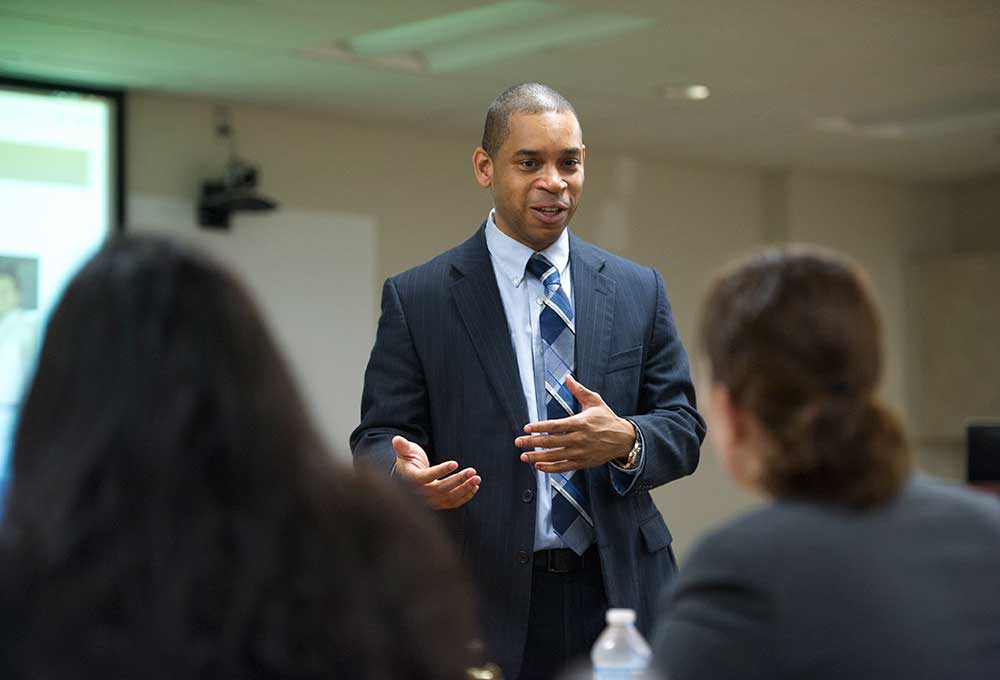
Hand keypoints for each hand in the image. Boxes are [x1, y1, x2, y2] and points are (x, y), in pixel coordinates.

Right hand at [392, 435, 480, 509]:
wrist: (409, 478)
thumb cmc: (408, 461)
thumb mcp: (405, 452)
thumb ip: (402, 446)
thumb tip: (397, 439)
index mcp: (411, 480)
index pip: (426, 477)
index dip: (440, 471)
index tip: (455, 463)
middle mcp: (420, 493)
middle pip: (441, 489)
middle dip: (458, 480)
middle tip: (473, 471)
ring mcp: (430, 500)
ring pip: (449, 497)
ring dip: (465, 488)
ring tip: (477, 478)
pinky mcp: (438, 503)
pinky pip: (452, 503)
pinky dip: (464, 497)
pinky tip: (474, 487)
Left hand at [515, 375, 634, 472]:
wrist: (624, 439)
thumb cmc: (608, 419)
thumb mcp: (595, 401)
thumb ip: (579, 390)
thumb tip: (568, 378)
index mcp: (581, 423)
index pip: (556, 425)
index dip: (540, 427)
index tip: (527, 427)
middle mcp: (579, 439)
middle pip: (552, 442)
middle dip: (533, 442)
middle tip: (519, 442)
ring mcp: (580, 452)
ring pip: (555, 456)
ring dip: (538, 457)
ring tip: (524, 456)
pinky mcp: (582, 462)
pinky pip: (563, 467)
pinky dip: (550, 468)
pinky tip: (539, 466)